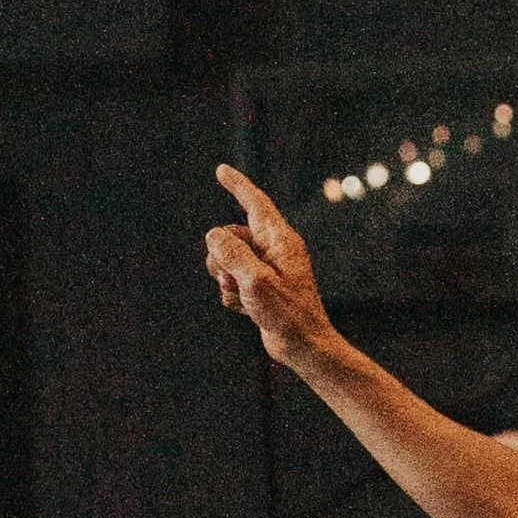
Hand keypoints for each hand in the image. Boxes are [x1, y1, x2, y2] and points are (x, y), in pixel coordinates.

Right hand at [204, 166, 337, 368]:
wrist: (304, 347)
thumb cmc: (288, 315)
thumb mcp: (255, 281)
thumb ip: (232, 254)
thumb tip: (213, 234)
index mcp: (280, 240)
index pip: (255, 203)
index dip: (238, 185)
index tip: (221, 170)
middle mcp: (274, 250)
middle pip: (230, 237)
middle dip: (221, 258)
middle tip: (233, 281)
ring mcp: (267, 269)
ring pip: (226, 261)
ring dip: (225, 280)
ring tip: (243, 297)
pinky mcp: (260, 288)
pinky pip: (230, 283)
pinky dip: (232, 296)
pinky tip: (248, 311)